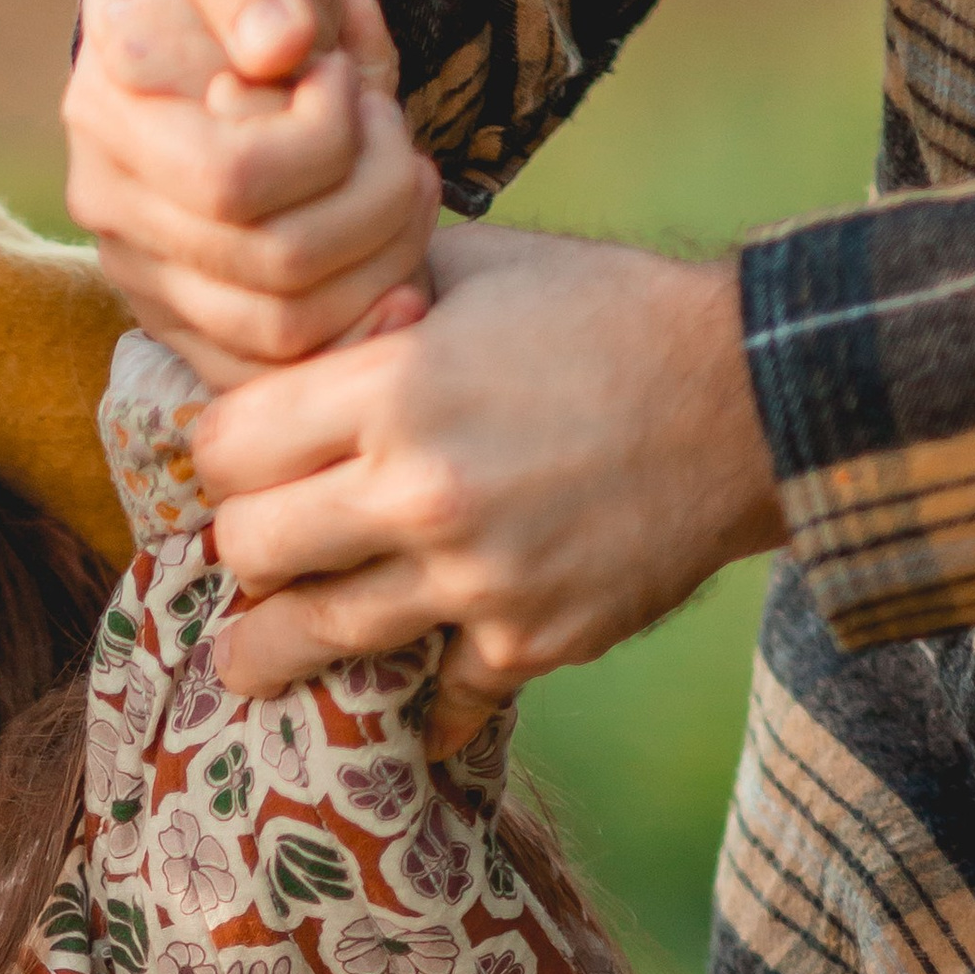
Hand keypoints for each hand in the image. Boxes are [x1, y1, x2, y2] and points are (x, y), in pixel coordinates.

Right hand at [64, 0, 437, 380]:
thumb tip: (274, 48)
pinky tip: (405, 277)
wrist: (225, 5)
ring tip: (403, 177)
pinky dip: (359, 333)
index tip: (339, 67)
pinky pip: (278, 376)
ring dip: (383, 255)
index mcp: (107, 106)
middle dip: (376, 195)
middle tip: (395, 128)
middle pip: (275, 262)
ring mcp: (143, 274)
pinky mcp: (187, 323)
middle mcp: (107, 203)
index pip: (234, 178)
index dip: (326, 134)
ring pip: (289, 329)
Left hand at [192, 223, 783, 736]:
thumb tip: (292, 306)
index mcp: (390, 387)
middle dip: (244, 547)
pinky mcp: (528, 638)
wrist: (756, 398)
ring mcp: (472, 577)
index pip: (225, 449)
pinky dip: (424, 697)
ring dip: (278, 649)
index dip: (219, 456)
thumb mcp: (485, 265)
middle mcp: (418, 491)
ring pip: (317, 636)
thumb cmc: (613, 314)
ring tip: (248, 665)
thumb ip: (377, 289)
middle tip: (254, 550)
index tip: (233, 467)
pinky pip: (439, 692)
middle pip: (249, 550)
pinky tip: (405, 708)